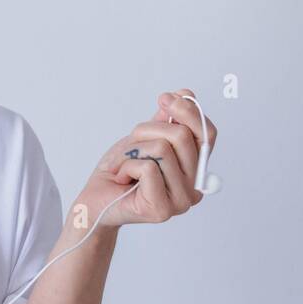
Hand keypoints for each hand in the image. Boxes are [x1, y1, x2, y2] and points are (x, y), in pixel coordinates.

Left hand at [79, 88, 218, 227]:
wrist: (95, 200)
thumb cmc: (119, 171)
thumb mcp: (143, 138)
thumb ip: (166, 120)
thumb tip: (185, 94)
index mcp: (195, 170)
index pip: (207, 134)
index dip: (189, 111)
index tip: (165, 98)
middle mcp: (194, 188)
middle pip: (182, 136)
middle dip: (148, 130)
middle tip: (131, 144)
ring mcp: (180, 202)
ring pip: (162, 149)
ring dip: (133, 151)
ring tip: (124, 165)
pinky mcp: (161, 209)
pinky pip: (147, 168)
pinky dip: (126, 166)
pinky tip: (122, 178)